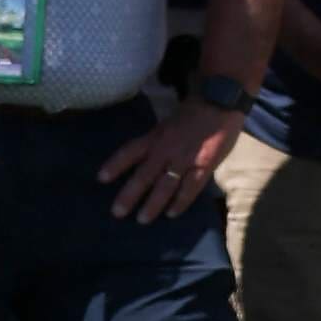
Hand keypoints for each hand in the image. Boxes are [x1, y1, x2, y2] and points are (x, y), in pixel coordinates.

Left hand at [101, 98, 239, 223]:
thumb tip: (146, 158)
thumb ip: (158, 140)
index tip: (101, 179)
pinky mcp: (203, 166)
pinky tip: (172, 214)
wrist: (220, 101)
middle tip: (117, 212)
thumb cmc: (193, 111)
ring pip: (165, 185)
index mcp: (156, 136)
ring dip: (152, 204)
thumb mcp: (168, 122)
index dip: (115, 165)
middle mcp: (166, 149)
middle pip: (144, 175)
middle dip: (129, 195)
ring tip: (142, 220)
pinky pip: (190, 188)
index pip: (130, 151)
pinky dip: (180, 202)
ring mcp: (184, 159)